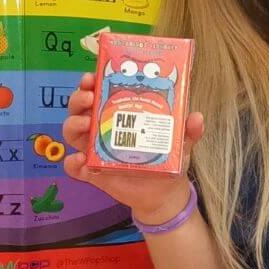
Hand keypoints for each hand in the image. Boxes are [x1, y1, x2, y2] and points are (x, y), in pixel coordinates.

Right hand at [61, 70, 205, 222]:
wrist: (164, 193)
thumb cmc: (168, 157)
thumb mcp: (181, 141)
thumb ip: (189, 130)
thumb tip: (196, 117)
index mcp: (120, 111)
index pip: (99, 90)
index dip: (91, 81)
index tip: (93, 75)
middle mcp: (103, 127)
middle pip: (80, 107)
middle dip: (79, 98)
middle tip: (89, 97)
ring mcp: (95, 150)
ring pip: (73, 132)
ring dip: (73, 124)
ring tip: (86, 123)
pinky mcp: (93, 173)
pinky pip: (75, 168)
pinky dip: (72, 164)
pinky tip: (79, 161)